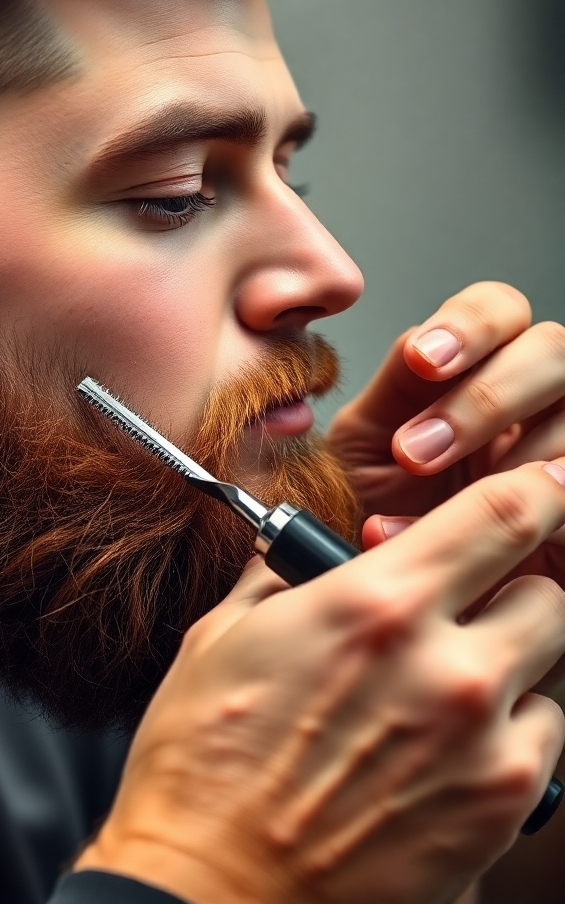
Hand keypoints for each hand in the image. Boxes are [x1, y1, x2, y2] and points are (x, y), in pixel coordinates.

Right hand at [76, 463, 564, 903]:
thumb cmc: (203, 761)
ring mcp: (486, 749)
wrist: (211, 889)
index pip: (506, 514)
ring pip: (553, 670)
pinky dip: (510, 733)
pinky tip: (445, 746)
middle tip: (461, 604)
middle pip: (549, 591)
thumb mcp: (224, 637)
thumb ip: (285, 578)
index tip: (538, 483)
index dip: (534, 486)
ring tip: (442, 684)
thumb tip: (312, 553)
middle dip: (509, 585)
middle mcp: (449, 671)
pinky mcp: (500, 817)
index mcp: (376, 608)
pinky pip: (543, 746)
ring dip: (510, 662)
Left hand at [328, 282, 564, 564]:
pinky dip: (532, 519)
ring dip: (507, 461)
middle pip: (554, 350)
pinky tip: (480, 547)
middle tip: (415, 454)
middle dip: (483, 398)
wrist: (394, 601)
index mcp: (477, 371)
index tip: (423, 361)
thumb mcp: (366, 451)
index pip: (499, 310)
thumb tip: (415, 343)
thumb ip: (392, 393)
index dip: (469, 325)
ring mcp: (564, 458)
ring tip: (437, 510)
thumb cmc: (376, 515)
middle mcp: (535, 404)